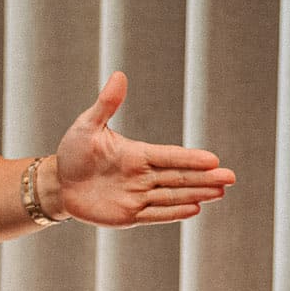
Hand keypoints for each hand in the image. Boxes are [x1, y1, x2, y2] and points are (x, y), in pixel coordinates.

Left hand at [53, 72, 235, 225]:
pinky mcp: (128, 216)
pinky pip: (155, 215)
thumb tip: (119, 75)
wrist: (59, 182)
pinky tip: (195, 209)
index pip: (169, 156)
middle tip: (230, 179)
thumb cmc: (74, 151)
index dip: (190, 159)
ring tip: (220, 193)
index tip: (213, 159)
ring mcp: (137, 196)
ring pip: (172, 196)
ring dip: (196, 195)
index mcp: (137, 154)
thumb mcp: (88, 125)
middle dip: (204, 179)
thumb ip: (107, 104)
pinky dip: (174, 213)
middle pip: (178, 178)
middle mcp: (142, 176)